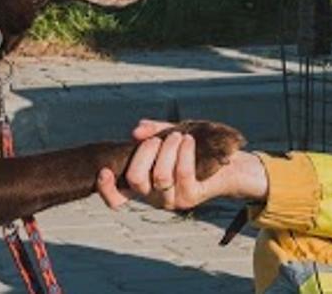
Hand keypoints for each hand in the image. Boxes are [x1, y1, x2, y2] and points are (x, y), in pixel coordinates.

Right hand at [96, 119, 262, 210]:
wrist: (227, 162)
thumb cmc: (193, 148)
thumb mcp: (169, 136)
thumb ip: (152, 133)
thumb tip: (136, 131)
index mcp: (143, 184)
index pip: (117, 197)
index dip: (106, 189)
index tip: (103, 171)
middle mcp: (154, 196)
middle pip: (136, 180)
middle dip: (145, 152)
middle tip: (158, 140)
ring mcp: (172, 199)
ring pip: (160, 176)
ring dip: (167, 149)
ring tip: (177, 136)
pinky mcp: (191, 197)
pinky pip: (182, 173)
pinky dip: (183, 152)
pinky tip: (188, 141)